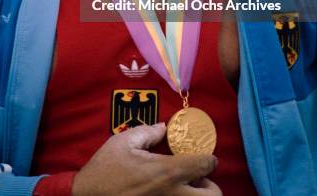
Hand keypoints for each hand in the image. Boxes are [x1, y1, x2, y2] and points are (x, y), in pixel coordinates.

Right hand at [72, 123, 221, 195]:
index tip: (205, 157)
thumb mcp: (123, 142)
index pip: (204, 165)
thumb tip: (163, 127)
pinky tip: (169, 193)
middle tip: (197, 178)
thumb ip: (148, 132)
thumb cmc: (105, 169)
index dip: (209, 159)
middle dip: (210, 185)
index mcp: (167, 172)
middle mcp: (173, 195)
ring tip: (184, 187)